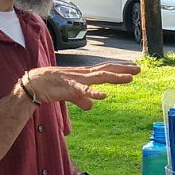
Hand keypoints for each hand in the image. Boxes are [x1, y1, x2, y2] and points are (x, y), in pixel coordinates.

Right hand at [23, 61, 139, 110]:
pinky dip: (93, 92)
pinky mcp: (70, 87)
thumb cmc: (53, 87)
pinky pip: (83, 90)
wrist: (36, 84)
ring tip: (129, 78)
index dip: (119, 68)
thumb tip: (91, 106)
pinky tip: (103, 95)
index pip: (105, 69)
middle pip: (107, 70)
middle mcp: (84, 74)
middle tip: (139, 69)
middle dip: (123, 69)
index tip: (133, 67)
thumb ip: (82, 99)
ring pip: (99, 77)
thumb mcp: (72, 95)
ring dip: (115, 77)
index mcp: (85, 75)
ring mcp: (78, 79)